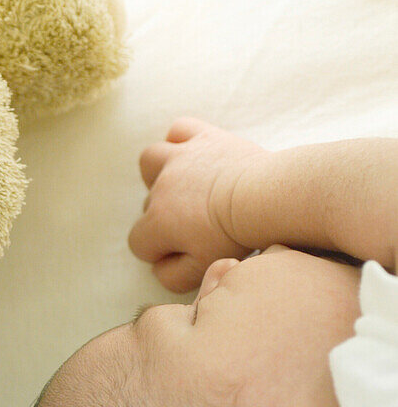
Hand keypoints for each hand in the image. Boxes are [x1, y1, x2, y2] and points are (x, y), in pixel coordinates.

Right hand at [128, 117, 265, 291]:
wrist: (268, 199)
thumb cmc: (238, 236)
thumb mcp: (202, 269)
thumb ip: (171, 276)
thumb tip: (158, 268)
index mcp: (157, 222)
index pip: (139, 243)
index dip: (159, 252)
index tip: (184, 253)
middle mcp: (161, 188)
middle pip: (148, 206)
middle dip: (166, 217)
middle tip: (199, 225)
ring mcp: (180, 159)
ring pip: (150, 161)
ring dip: (159, 173)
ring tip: (182, 186)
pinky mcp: (204, 138)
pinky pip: (180, 130)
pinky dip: (181, 139)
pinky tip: (193, 154)